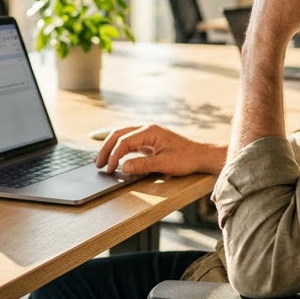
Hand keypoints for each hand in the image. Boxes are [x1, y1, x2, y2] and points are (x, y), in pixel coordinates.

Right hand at [95, 124, 226, 175]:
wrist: (201, 156)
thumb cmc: (187, 158)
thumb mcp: (165, 164)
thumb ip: (143, 165)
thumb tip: (123, 167)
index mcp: (150, 131)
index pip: (124, 140)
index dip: (114, 155)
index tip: (110, 169)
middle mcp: (147, 129)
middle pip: (119, 134)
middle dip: (106, 148)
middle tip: (98, 164)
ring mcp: (148, 135)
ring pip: (122, 137)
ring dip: (111, 148)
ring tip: (102, 162)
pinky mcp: (149, 142)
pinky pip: (129, 142)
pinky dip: (119, 150)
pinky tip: (115, 159)